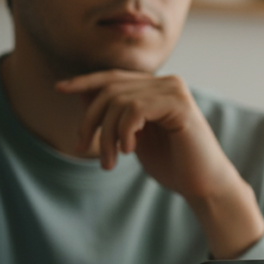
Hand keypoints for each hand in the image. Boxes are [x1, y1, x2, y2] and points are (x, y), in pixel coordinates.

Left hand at [54, 71, 263, 258]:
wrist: (204, 186)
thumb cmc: (173, 165)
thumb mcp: (134, 137)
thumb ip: (115, 115)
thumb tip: (80, 92)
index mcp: (158, 88)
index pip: (113, 77)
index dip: (85, 81)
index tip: (59, 88)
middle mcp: (168, 83)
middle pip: (110, 90)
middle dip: (91, 122)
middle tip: (84, 150)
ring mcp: (175, 91)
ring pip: (119, 101)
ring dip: (106, 135)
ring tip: (109, 161)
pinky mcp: (180, 104)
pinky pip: (135, 109)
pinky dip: (124, 131)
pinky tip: (129, 150)